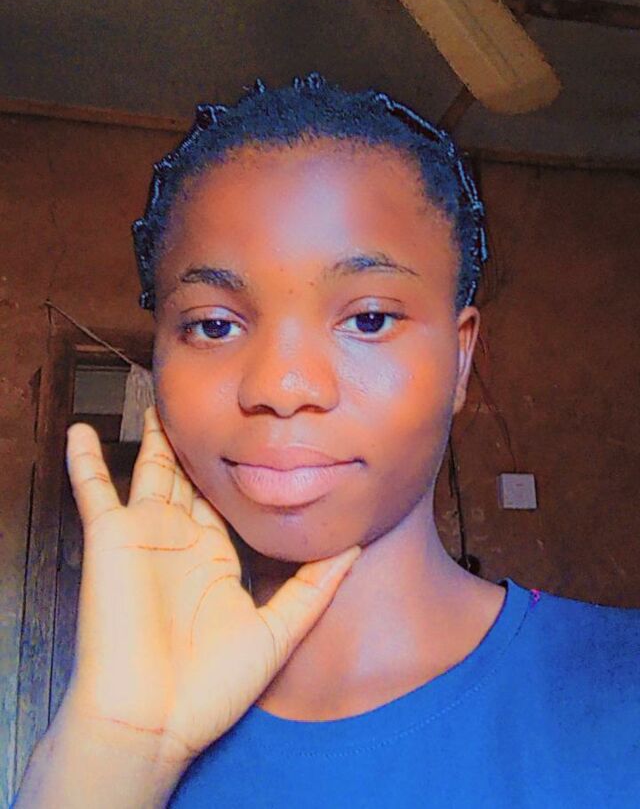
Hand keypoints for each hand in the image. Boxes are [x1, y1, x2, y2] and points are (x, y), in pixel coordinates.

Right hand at [62, 406, 360, 766]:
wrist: (153, 719)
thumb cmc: (211, 687)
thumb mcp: (278, 631)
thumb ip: (315, 587)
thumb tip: (355, 546)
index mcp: (215, 557)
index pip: (227, 500)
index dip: (238, 469)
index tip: (260, 436)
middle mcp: (180, 540)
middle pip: (190, 476)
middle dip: (196, 442)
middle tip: (207, 403)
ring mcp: (145, 535)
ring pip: (150, 470)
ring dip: (152, 436)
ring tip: (159, 400)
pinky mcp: (111, 538)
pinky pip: (92, 491)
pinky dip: (83, 461)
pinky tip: (79, 431)